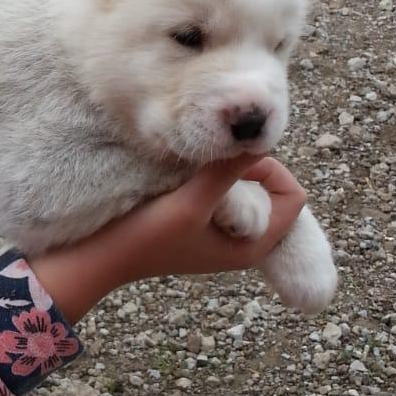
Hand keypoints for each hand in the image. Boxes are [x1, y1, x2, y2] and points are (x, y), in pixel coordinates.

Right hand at [30, 155, 306, 323]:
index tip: (231, 164)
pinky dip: (212, 178)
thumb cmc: (145, 236)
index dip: (270, 171)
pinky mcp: (203, 222)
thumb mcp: (190, 202)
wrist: (102, 257)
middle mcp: (245, 241)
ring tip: (196, 170)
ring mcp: (224, 232)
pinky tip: (186, 175)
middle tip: (212, 164)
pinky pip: (225, 190)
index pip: (294, 195)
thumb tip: (255, 138)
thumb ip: (226, 172)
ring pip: (248, 187)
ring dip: (227, 171)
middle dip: (249, 169)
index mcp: (255, 245)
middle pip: (274, 188)